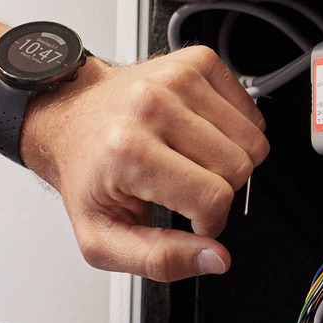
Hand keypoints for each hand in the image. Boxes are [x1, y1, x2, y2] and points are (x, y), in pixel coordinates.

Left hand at [20, 47, 268, 281]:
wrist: (70, 120)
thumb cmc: (86, 174)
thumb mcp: (102, 238)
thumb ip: (159, 260)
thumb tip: (215, 258)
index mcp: (128, 151)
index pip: (213, 198)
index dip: (209, 221)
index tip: (190, 218)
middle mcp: (152, 108)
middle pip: (238, 168)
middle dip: (219, 190)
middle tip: (183, 187)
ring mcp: (176, 79)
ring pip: (253, 140)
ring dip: (229, 160)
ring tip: (189, 160)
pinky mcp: (195, 63)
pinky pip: (251, 111)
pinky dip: (234, 130)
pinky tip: (198, 136)